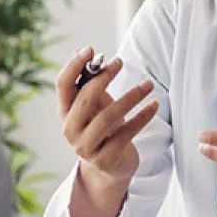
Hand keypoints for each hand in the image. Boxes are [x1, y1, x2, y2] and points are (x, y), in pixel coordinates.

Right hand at [57, 47, 158, 181]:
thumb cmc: (103, 128)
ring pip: (108, 117)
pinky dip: (142, 118)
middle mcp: (70, 130)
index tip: (90, 49)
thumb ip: (88, 81)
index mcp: (65, 113)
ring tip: (148, 84)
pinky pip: (126, 134)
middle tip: (119, 62)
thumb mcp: (96, 104)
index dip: (73, 66)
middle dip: (103, 78)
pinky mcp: (105, 160)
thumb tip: (80, 50)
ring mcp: (86, 147)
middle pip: (84, 100)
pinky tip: (154, 105)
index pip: (62, 86)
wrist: (111, 166)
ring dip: (130, 97)